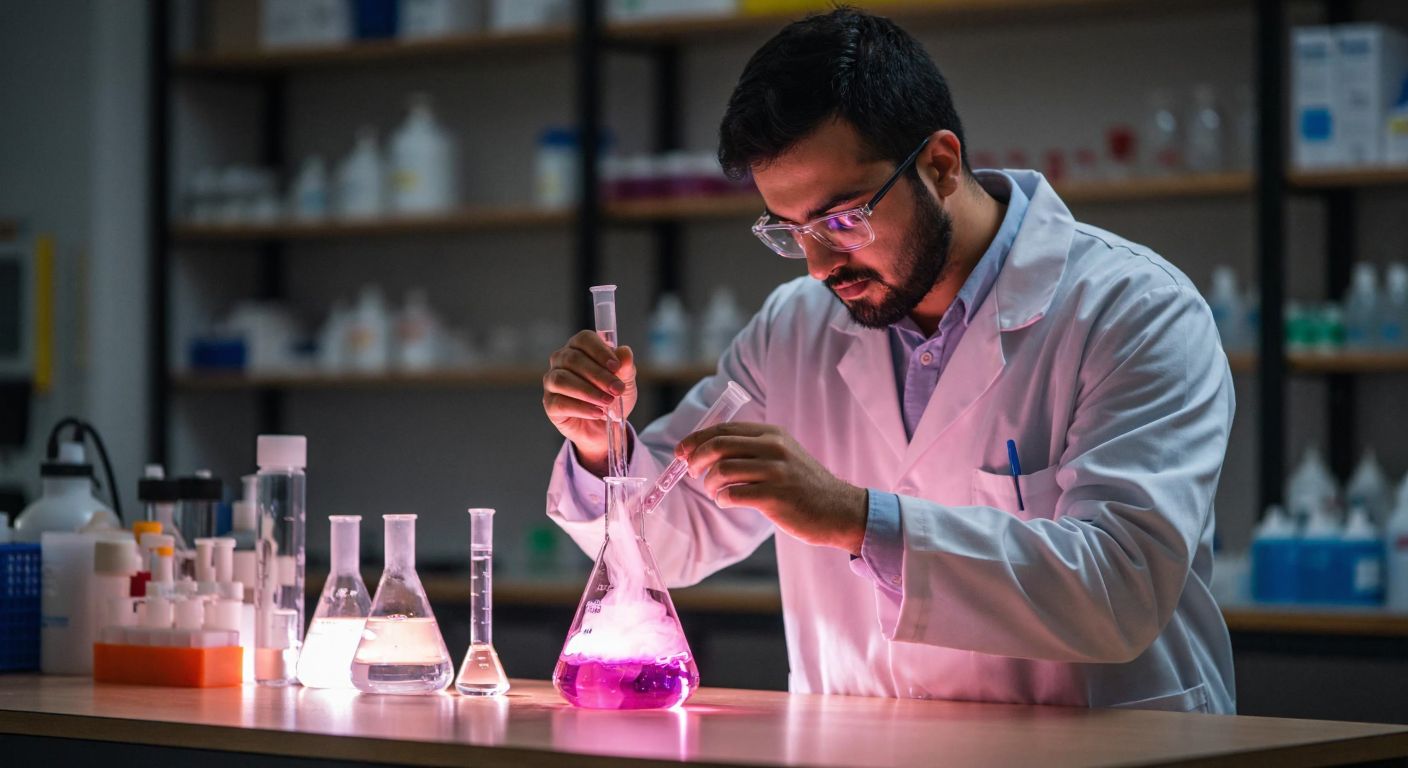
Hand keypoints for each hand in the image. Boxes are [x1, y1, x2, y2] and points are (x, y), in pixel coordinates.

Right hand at [543, 330, 637, 475]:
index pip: (584, 339)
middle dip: (598, 375)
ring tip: (607, 402)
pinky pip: (560, 403)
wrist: (604, 426)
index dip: (600, 351)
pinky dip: (582, 408)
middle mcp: (561, 361)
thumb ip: (626, 367)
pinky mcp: (550, 404)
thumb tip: (625, 353)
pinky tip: (597, 413)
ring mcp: (552, 382)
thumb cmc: (611, 396)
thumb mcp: (625, 382)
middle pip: (573, 359)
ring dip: (588, 391)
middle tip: (617, 389)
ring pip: (562, 379)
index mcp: (579, 348)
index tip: (616, 366)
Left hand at [677, 423, 867, 553]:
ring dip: (710, 484)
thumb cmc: (803, 485)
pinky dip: (723, 499)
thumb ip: (750, 448)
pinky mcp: (776, 496)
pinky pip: (734, 494)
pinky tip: (728, 501)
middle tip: (692, 473)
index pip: (723, 429)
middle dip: (696, 460)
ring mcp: (776, 472)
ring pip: (722, 470)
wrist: (838, 509)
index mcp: (772, 434)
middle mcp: (774, 447)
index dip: (696, 440)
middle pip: (718, 446)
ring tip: (715, 492)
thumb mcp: (781, 455)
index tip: (681, 452)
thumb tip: (704, 450)